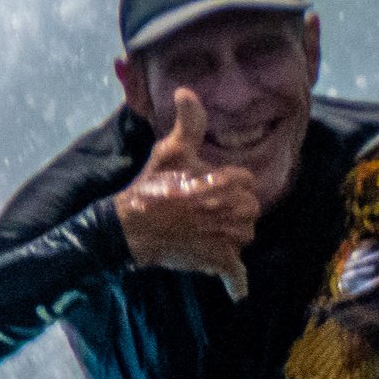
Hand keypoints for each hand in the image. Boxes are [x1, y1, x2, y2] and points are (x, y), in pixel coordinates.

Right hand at [115, 87, 258, 298]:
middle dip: (232, 211)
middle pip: (249, 210)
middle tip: (203, 212)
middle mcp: (232, 209)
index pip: (245, 182)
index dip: (227, 185)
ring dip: (231, 237)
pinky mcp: (216, 260)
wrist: (128, 227)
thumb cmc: (150, 188)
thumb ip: (189, 122)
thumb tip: (187, 90)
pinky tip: (237, 289)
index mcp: (227, 181)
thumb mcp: (169, 151)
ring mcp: (226, 237)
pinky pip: (235, 273)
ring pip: (244, 237)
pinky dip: (236, 282)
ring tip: (206, 233)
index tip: (205, 189)